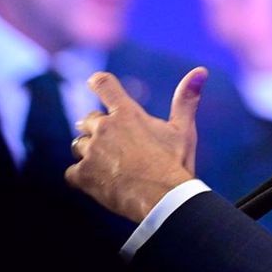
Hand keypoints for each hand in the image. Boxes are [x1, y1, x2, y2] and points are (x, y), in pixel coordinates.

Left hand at [65, 67, 207, 222]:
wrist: (164, 200)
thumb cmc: (175, 165)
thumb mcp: (183, 131)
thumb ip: (186, 100)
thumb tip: (200, 70)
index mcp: (127, 113)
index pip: (104, 84)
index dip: (97, 82)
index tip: (94, 82)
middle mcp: (105, 128)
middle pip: (87, 121)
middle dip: (96, 131)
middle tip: (114, 147)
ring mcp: (92, 152)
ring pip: (78, 146)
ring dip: (88, 155)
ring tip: (110, 168)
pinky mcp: (83, 175)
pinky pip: (71, 173)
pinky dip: (81, 178)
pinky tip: (99, 185)